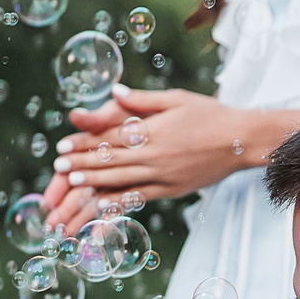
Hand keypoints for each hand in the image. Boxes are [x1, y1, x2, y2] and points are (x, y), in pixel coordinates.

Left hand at [40, 87, 256, 232]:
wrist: (241, 140)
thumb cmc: (210, 114)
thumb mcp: (176, 99)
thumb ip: (142, 100)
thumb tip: (114, 93)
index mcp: (153, 129)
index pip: (110, 136)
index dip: (84, 141)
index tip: (62, 145)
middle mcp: (155, 154)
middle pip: (110, 160)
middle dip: (81, 163)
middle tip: (58, 167)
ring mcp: (162, 175)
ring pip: (120, 180)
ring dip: (93, 183)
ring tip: (72, 183)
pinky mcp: (171, 190)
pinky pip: (140, 197)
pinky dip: (118, 202)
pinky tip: (101, 205)